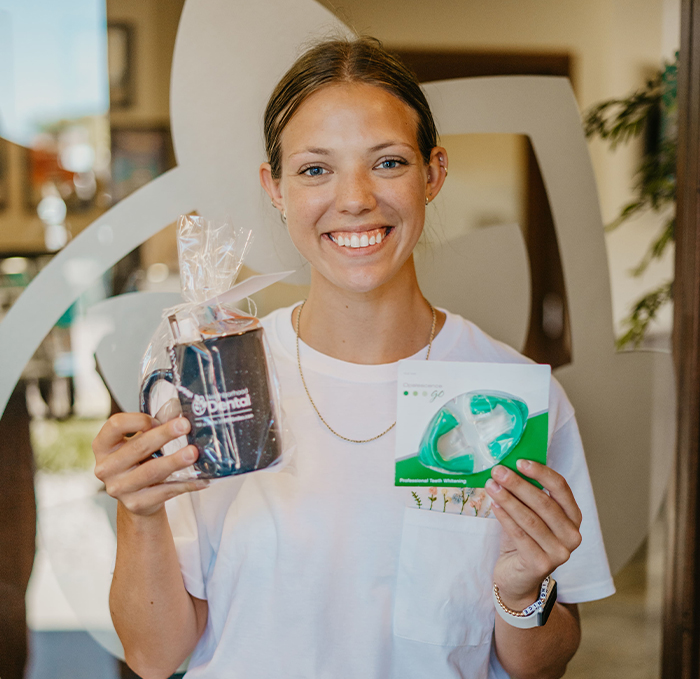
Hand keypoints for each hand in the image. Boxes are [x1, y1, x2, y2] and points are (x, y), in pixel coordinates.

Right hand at [93, 413, 207, 516]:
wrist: (138, 498)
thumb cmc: (139, 461)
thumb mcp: (141, 440)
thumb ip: (156, 424)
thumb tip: (177, 407)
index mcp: (103, 446)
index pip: (115, 425)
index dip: (137, 420)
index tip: (156, 420)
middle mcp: (106, 468)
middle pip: (138, 447)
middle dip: (164, 435)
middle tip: (185, 426)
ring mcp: (119, 488)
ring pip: (151, 471)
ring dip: (175, 461)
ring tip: (193, 453)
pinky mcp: (136, 504)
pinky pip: (165, 491)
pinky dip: (185, 484)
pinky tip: (201, 479)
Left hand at [485, 460, 581, 609]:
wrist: (518, 579)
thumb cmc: (524, 540)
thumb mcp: (530, 515)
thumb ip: (527, 495)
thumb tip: (509, 466)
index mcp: (573, 517)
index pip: (561, 489)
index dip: (542, 473)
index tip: (520, 461)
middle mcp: (572, 535)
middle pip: (544, 503)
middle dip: (518, 484)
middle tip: (498, 471)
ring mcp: (559, 552)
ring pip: (530, 519)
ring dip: (508, 499)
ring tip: (491, 485)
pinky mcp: (541, 564)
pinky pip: (520, 535)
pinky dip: (505, 518)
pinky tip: (494, 505)